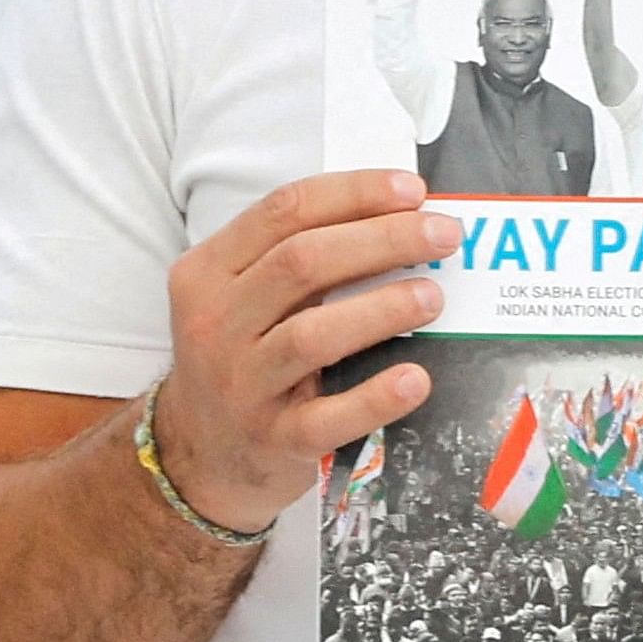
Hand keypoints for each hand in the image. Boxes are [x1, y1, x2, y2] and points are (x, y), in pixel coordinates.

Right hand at [153, 167, 460, 534]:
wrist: (199, 451)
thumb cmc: (239, 356)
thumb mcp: (237, 296)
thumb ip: (293, 258)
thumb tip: (395, 217)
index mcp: (207, 272)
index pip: (282, 212)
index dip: (352, 193)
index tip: (411, 190)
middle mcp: (215, 323)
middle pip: (301, 263)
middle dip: (381, 239)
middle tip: (443, 234)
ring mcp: (241, 385)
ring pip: (311, 336)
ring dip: (381, 309)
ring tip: (433, 295)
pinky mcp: (273, 440)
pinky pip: (326, 418)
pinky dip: (375, 398)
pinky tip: (416, 378)